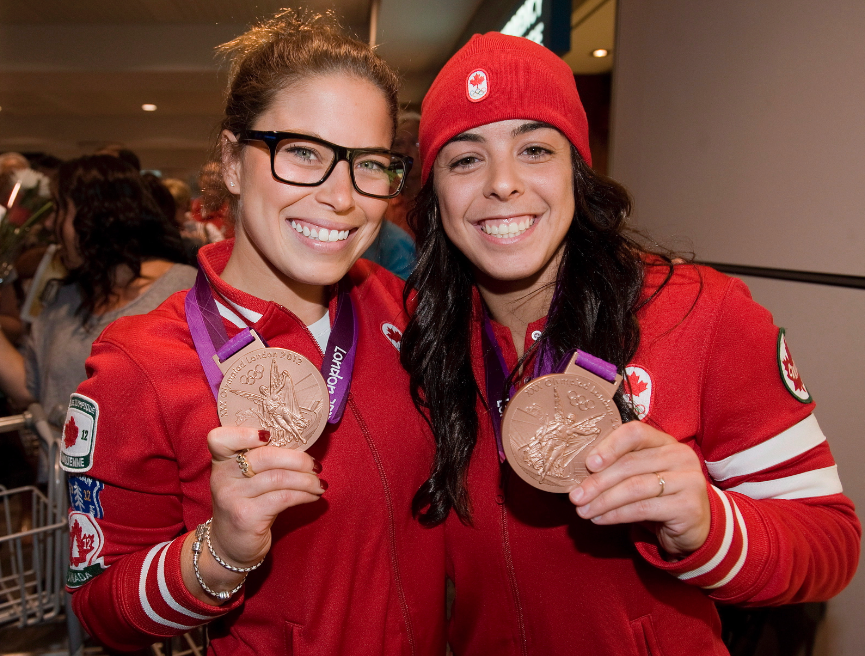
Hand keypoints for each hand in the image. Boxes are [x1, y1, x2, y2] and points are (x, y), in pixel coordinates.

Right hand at [207, 427, 324, 567]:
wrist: (230, 546)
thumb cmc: (246, 505)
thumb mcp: (245, 480)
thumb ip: (261, 461)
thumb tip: (302, 449)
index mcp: (221, 462)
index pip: (220, 438)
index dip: (244, 433)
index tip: (269, 435)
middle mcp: (222, 477)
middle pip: (264, 456)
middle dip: (297, 459)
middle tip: (315, 466)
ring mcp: (232, 498)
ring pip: (278, 478)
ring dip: (306, 480)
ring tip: (319, 484)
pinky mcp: (246, 517)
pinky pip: (283, 498)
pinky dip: (304, 495)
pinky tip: (313, 496)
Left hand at [568, 421, 710, 558]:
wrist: (696, 527)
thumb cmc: (660, 497)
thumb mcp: (642, 476)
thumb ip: (619, 467)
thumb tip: (578, 472)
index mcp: (665, 442)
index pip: (635, 432)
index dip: (610, 446)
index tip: (587, 463)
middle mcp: (680, 456)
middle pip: (630, 463)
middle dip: (598, 481)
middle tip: (575, 496)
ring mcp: (688, 480)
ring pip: (635, 487)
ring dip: (603, 500)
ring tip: (583, 511)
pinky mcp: (688, 506)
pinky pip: (643, 508)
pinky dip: (617, 514)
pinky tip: (601, 518)